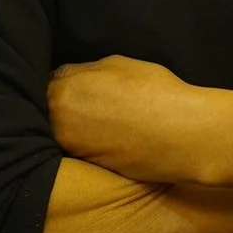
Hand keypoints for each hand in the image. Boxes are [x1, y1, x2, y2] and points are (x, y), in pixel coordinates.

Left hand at [49, 56, 207, 184]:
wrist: (182, 136)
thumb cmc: (153, 91)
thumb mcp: (116, 64)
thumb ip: (86, 71)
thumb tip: (76, 78)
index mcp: (62, 93)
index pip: (50, 81)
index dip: (67, 80)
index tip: (79, 81)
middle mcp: (59, 125)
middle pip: (53, 109)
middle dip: (67, 103)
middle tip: (92, 99)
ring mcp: (74, 150)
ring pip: (67, 132)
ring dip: (78, 125)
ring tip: (105, 119)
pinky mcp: (91, 169)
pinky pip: (84, 149)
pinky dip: (93, 142)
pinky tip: (113, 135)